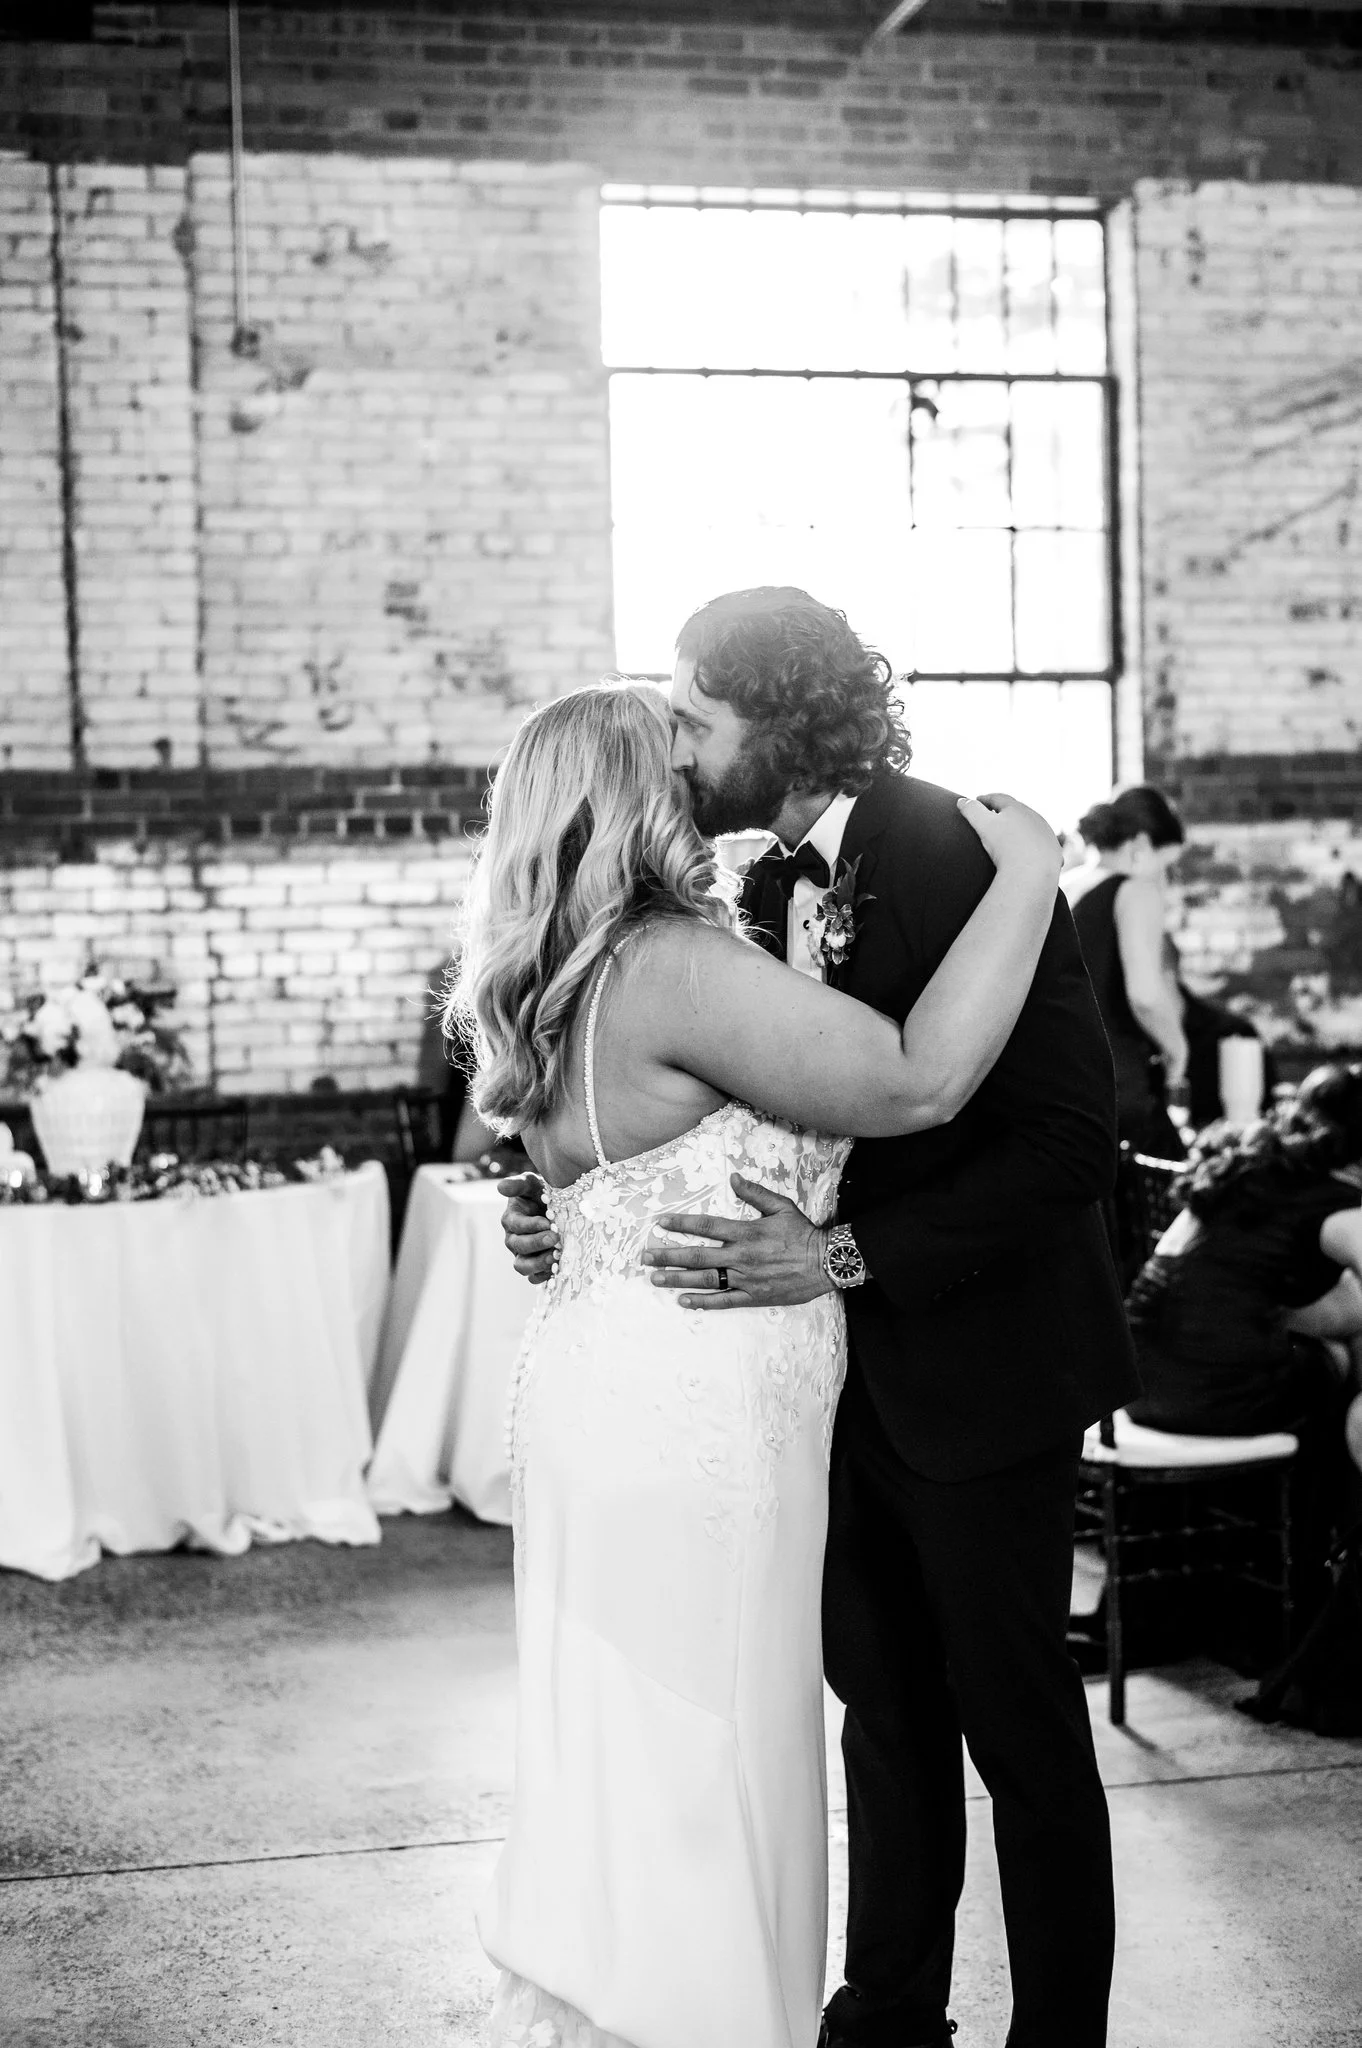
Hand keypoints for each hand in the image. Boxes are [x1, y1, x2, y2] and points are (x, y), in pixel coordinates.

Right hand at [498, 1173, 558, 1284]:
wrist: (559, 1209)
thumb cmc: (543, 1194)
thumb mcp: (532, 1184)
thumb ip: (518, 1184)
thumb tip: (501, 1187)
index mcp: (511, 1219)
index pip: (516, 1225)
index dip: (531, 1225)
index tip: (548, 1222)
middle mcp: (513, 1239)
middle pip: (519, 1247)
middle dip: (537, 1243)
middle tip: (556, 1237)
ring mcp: (523, 1255)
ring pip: (522, 1266)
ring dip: (539, 1263)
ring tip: (557, 1256)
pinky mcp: (535, 1268)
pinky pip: (533, 1278)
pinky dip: (543, 1276)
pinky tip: (557, 1268)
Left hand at [641, 1173, 834, 1309]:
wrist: (826, 1262)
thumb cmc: (803, 1233)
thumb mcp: (781, 1206)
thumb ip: (754, 1193)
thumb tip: (733, 1179)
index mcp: (746, 1232)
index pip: (706, 1226)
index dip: (681, 1224)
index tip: (661, 1224)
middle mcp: (741, 1256)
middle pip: (697, 1256)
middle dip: (669, 1256)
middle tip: (646, 1257)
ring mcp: (746, 1278)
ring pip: (705, 1279)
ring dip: (678, 1279)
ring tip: (656, 1279)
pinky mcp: (754, 1296)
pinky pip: (724, 1301)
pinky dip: (703, 1302)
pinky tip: (684, 1300)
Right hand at [958, 790, 1061, 883]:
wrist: (1032, 872)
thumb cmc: (1005, 846)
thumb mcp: (983, 825)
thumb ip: (971, 810)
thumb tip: (962, 801)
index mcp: (1017, 808)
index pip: (999, 799)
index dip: (986, 799)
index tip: (977, 800)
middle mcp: (1035, 818)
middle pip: (1018, 811)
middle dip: (1005, 812)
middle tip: (993, 815)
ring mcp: (1047, 835)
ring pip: (1032, 828)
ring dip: (1022, 829)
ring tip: (1011, 834)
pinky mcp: (1054, 851)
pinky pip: (1042, 847)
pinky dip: (1034, 847)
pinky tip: (1030, 853)